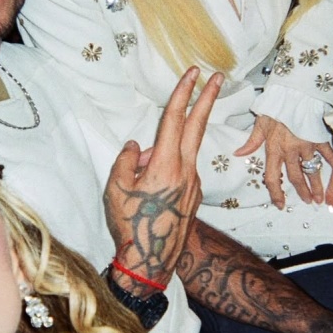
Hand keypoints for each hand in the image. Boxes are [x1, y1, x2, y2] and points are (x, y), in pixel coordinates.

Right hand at [104, 67, 222, 295]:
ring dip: (163, 154)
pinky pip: (180, 171)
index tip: (193, 73)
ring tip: (140, 185)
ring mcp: (193, 182)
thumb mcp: (116, 189)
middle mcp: (186, 169)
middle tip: (217, 76)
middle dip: (207, 97)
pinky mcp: (195, 194)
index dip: (183, 93)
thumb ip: (127, 159)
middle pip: (197, 125)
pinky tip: (151, 194)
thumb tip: (138, 146)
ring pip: (180, 153)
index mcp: (166, 164)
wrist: (152, 259)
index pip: (175, 119)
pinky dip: (166, 171)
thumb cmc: (130, 224)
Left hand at [234, 117, 332, 235]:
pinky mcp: (320, 139)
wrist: (295, 92)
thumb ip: (252, 141)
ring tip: (320, 198)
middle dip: (301, 191)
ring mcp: (307, 146)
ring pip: (312, 170)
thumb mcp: (260, 122)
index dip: (276, 193)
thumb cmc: (276, 106)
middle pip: (295, 177)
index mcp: (274, 148)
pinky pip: (330, 157)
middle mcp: (290, 150)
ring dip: (317, 185)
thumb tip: (238, 153)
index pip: (273, 177)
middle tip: (307, 201)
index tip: (280, 203)